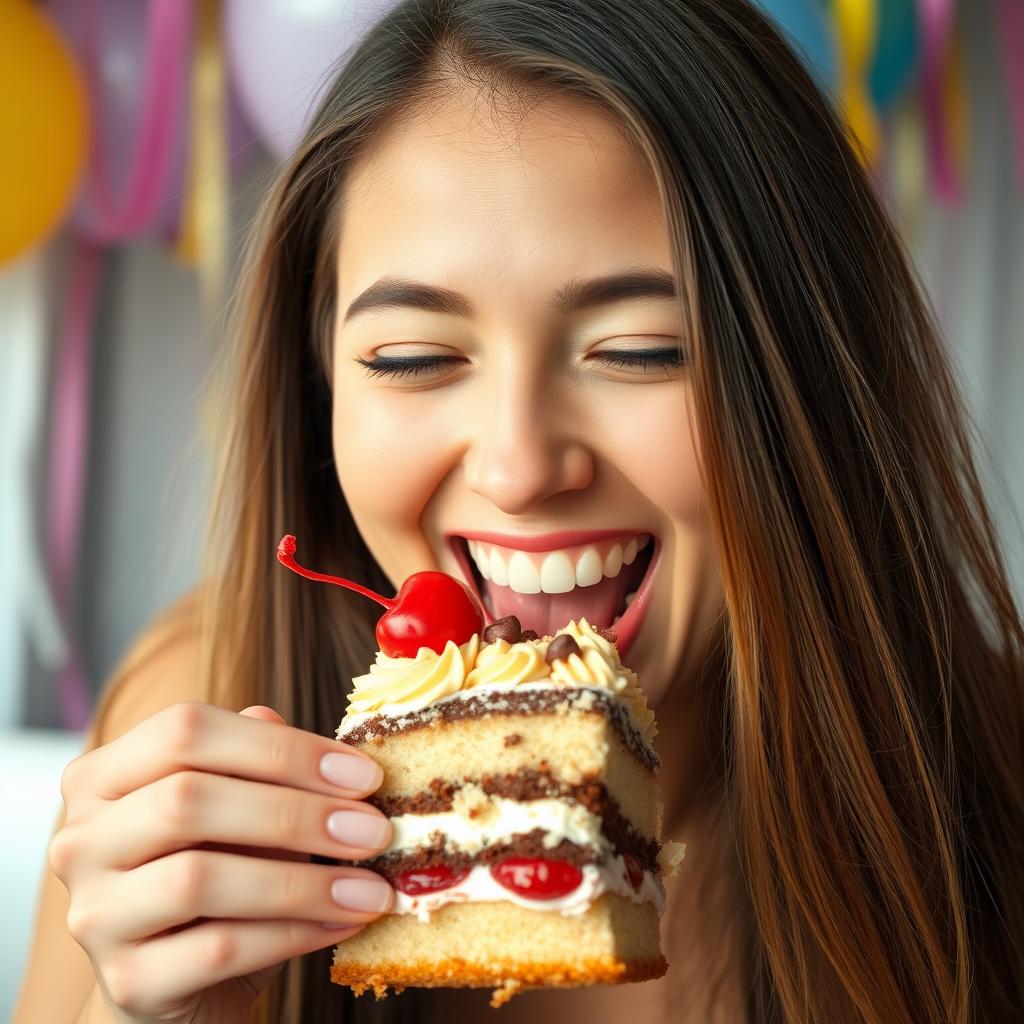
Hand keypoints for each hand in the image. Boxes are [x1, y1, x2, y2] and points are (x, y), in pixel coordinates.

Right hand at [48, 702, 393, 1023]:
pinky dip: (294, 932)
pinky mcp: (125, 981)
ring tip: (371, 886)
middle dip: (297, 811)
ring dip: (304, 880)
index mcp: (106, 774)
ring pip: (199, 877)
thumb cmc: (221, 876)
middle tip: (374, 830)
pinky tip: (343, 921)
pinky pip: (219, 948)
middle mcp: (82, 837)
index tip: (362, 774)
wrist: (183, 984)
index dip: (281, 747)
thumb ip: (270, 768)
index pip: (185, 730)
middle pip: (187, 798)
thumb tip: (334, 754)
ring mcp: (95, 913)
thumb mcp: (246, 811)